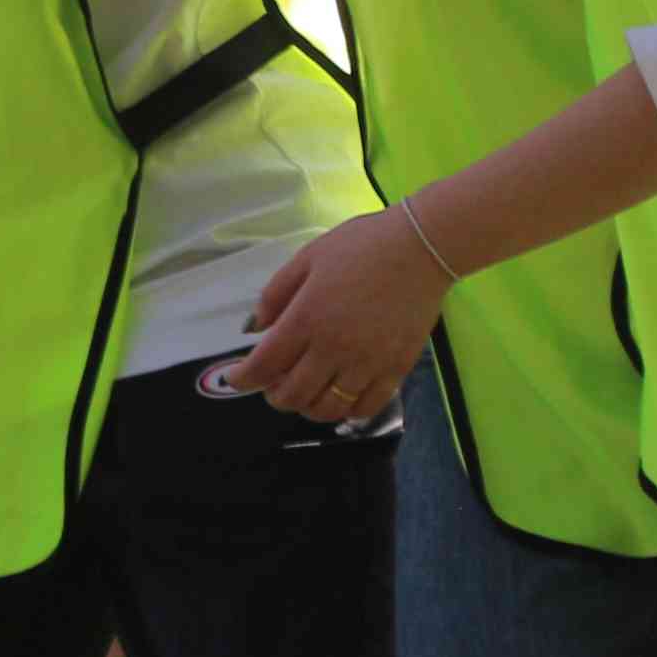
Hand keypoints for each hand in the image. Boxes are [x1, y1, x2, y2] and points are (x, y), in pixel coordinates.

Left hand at [221, 208, 445, 421]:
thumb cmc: (360, 246)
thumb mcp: (307, 258)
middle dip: (274, 396)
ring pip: (328, 408)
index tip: (235, 379)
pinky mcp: (396, 369)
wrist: (420, 247)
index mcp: (307, 318)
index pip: (264, 365)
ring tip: (305, 394)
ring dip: (308, 407)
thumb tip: (256, 328)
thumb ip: (276, 294)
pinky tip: (340, 397)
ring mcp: (367, 363)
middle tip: (272, 386)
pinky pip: (366, 407)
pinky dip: (347, 411)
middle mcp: (334, 348)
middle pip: (293, 395)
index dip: (243, 379)